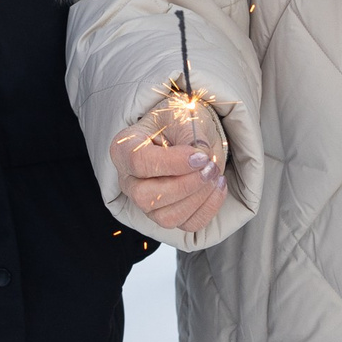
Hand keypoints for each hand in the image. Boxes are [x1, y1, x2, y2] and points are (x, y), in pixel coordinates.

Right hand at [109, 90, 228, 235]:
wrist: (185, 132)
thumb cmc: (178, 122)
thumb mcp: (182, 117)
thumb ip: (191, 136)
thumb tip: (203, 159)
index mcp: (124, 149)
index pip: (139, 163)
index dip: (173, 163)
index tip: (200, 157)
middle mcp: (129, 180)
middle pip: (146, 197)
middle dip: (186, 185)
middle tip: (210, 166)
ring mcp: (146, 203)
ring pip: (166, 217)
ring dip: (199, 198)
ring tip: (215, 173)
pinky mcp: (167, 215)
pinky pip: (187, 224)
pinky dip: (208, 208)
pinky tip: (218, 186)